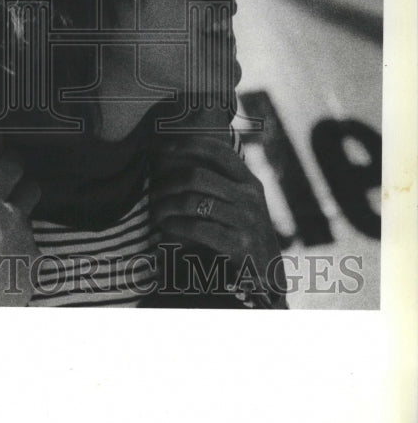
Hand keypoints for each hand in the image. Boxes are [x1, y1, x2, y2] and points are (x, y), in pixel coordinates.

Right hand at [0, 157, 40, 305]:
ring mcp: (28, 241)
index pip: (12, 167)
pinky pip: (33, 250)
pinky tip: (5, 263)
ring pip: (31, 221)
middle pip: (32, 189)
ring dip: (19, 224)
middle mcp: (14, 217)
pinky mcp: (35, 264)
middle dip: (23, 189)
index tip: (5, 163)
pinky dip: (22, 253)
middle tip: (7, 197)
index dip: (11, 161)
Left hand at [148, 135, 285, 304]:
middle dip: (168, 182)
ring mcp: (247, 220)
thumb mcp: (241, 205)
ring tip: (155, 212)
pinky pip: (196, 227)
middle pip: (197, 176)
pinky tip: (166, 227)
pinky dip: (174, 225)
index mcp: (250, 182)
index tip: (163, 147)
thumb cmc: (244, 235)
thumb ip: (219, 185)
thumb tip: (175, 162)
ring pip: (192, 201)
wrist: (269, 278)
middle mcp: (250, 197)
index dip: (189, 144)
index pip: (219, 152)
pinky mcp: (239, 244)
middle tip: (153, 193)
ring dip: (166, 206)